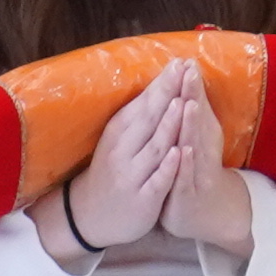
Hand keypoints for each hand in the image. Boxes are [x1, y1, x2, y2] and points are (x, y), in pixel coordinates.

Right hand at [47, 58, 192, 264]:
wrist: (91, 215)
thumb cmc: (115, 170)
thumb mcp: (121, 140)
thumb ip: (140, 115)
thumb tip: (160, 82)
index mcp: (120, 132)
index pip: (143, 103)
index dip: (162, 83)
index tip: (180, 61)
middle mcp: (123, 150)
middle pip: (148, 118)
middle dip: (167, 94)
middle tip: (184, 70)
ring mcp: (133, 173)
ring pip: (154, 146)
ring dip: (169, 125)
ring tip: (183, 103)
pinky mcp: (143, 197)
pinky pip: (157, 179)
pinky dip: (168, 165)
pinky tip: (179, 152)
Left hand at [149, 61, 258, 260]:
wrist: (205, 214)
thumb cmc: (194, 173)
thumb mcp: (192, 143)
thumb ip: (190, 117)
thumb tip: (187, 85)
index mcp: (200, 136)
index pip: (195, 106)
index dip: (191, 84)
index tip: (186, 60)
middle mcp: (203, 150)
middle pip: (198, 119)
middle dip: (192, 95)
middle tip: (190, 71)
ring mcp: (198, 171)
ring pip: (195, 145)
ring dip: (192, 125)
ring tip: (188, 103)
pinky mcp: (190, 192)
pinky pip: (187, 176)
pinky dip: (187, 162)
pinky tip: (184, 150)